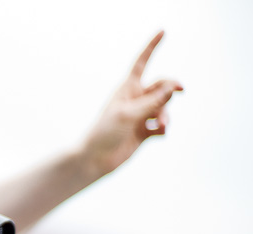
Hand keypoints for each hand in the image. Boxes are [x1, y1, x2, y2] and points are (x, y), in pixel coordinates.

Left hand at [83, 31, 183, 175]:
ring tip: (162, 125)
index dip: (151, 47)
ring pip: (164, 108)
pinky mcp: (144, 132)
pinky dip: (163, 129)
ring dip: (166, 115)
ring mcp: (140, 116)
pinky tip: (159, 133)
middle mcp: (135, 100)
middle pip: (161, 86)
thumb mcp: (129, 114)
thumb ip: (152, 101)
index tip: (162, 31)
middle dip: (171, 88)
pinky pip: (161, 126)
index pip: (141, 63)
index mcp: (126, 89)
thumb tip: (173, 87)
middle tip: (181, 89)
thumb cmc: (105, 132)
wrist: (95, 159)